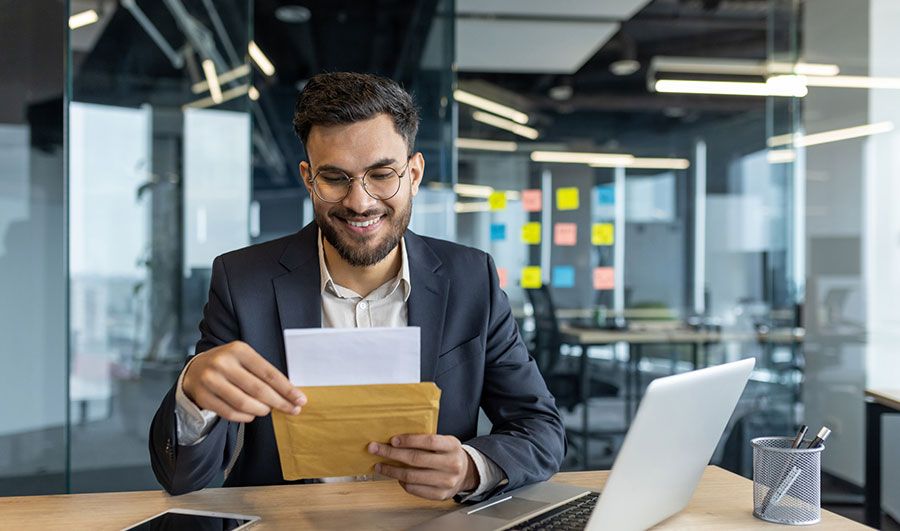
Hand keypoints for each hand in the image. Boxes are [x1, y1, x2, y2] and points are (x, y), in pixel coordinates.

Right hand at [182, 341, 305, 422]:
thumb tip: (291, 393)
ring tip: (268, 410)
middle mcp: (223, 363)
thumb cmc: (229, 364)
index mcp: (238, 349)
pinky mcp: (203, 396)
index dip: (287, 389)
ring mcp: (210, 380)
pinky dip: (246, 417)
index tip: (300, 399)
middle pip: (258, 390)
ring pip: (244, 403)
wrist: (196, 369)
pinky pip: (230, 413)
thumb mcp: (245, 358)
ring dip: (262, 410)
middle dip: (279, 402)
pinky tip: (252, 414)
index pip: (268, 373)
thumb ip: (264, 372)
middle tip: (292, 410)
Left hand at [368, 434, 478, 500]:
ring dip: (392, 470)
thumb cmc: (448, 454)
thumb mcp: (444, 442)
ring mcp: (446, 481)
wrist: (465, 473)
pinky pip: (415, 489)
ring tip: (380, 465)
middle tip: (376, 449)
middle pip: (416, 459)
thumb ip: (425, 440)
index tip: (392, 440)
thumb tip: (395, 440)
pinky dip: (402, 482)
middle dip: (392, 453)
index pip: (429, 441)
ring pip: (412, 476)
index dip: (409, 440)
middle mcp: (451, 464)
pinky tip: (396, 476)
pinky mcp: (440, 495)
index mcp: (452, 446)